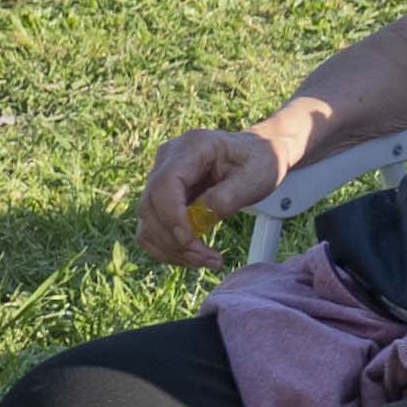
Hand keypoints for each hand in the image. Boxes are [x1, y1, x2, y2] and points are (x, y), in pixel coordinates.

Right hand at [135, 124, 294, 271]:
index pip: (164, 183)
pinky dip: (168, 248)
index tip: (190, 241)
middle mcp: (168, 158)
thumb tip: (204, 215)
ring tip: (208, 260)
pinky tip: (194, 256)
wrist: (258, 154)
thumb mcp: (256, 176)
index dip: (171, 216)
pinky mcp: (160, 196)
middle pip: (151, 206)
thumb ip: (230, 195)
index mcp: (193, 146)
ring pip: (147, 222)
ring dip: (171, 249)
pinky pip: (152, 228)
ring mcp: (160, 177)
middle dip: (175, 240)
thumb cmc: (260, 161)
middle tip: (209, 259)